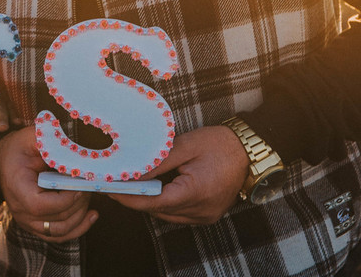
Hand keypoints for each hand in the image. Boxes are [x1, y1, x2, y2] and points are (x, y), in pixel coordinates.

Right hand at [0, 126, 97, 241]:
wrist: (7, 158)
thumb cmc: (19, 146)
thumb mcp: (33, 137)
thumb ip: (52, 142)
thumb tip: (78, 150)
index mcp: (16, 187)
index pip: (41, 205)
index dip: (66, 199)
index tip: (81, 184)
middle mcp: (19, 209)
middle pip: (56, 219)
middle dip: (78, 203)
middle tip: (89, 184)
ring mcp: (27, 220)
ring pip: (60, 231)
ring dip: (80, 216)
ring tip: (90, 196)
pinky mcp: (35, 224)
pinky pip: (59, 236)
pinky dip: (77, 228)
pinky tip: (91, 215)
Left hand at [110, 125, 248, 224]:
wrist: (249, 151)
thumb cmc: (219, 144)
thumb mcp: (185, 146)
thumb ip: (158, 162)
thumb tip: (133, 173)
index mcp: (195, 192)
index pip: (154, 202)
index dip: (130, 197)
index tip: (111, 190)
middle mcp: (201, 210)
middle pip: (158, 210)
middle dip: (136, 198)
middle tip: (117, 183)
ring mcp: (205, 216)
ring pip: (167, 214)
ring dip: (150, 202)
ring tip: (133, 185)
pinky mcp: (208, 215)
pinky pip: (179, 214)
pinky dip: (165, 204)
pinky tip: (156, 189)